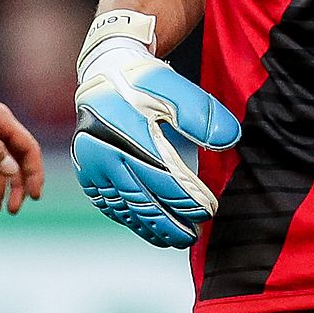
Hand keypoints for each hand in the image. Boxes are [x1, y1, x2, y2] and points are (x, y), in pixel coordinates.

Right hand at [72, 32, 240, 247]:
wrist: (104, 73)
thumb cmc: (144, 82)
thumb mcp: (175, 89)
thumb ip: (202, 114)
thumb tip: (227, 140)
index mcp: (129, 133)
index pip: (164, 179)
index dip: (186, 200)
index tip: (208, 212)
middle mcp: (105, 153)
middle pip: (143, 200)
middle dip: (171, 223)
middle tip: (193, 236)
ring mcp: (92, 165)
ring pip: (124, 207)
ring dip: (150, 227)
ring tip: (174, 239)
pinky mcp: (86, 172)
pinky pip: (108, 204)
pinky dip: (129, 219)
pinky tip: (146, 227)